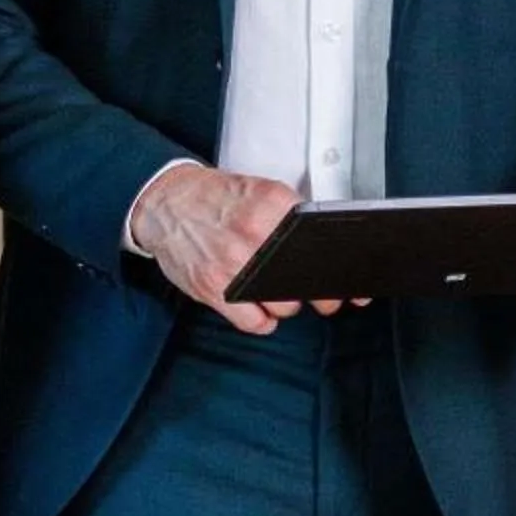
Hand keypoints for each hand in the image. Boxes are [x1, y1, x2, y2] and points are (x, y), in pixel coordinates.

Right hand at [130, 164, 347, 335]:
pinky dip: (261, 322)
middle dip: (318, 292)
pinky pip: (255, 323)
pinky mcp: (214, 288)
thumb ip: (291, 216)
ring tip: (273, 290)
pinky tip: (259, 310)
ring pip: (285, 306)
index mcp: (273, 203)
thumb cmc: (216, 200)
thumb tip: (330, 251)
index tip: (350, 282)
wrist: (166, 201)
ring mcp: (234, 262)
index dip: (340, 269)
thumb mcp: (260, 192)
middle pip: (307, 281)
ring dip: (284, 305)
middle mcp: (256, 232)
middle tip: (319, 293)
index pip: (321, 244)